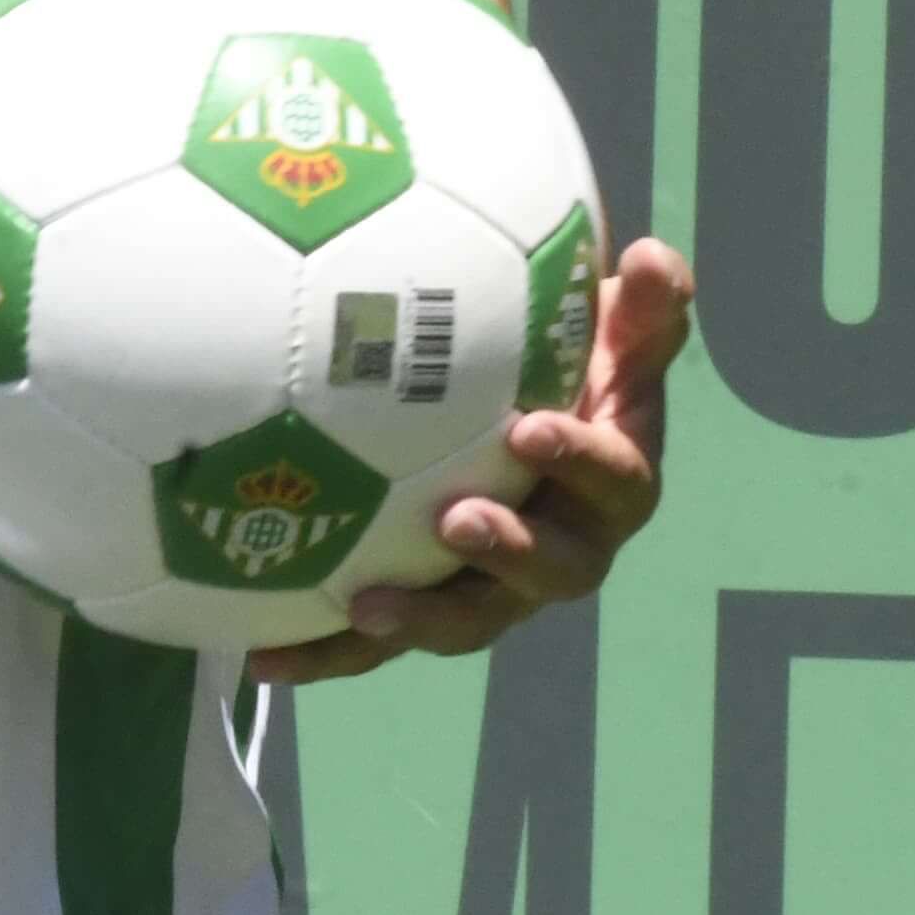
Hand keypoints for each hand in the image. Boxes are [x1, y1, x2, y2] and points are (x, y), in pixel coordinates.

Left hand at [248, 239, 690, 685]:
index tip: (530, 429)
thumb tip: (650, 256)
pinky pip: (384, 643)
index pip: (615, 479)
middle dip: (509, 553)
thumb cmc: (577, 367)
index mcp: (615, 483)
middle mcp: (567, 546)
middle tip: (457, 520)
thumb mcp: (618, 333)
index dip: (580, 460)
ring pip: (469, 619)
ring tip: (364, 608)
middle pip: (552, 571)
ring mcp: (500, 587)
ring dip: (422, 619)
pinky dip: (330, 654)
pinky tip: (265, 658)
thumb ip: (643, 303)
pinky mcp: (436, 608)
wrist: (535, 425)